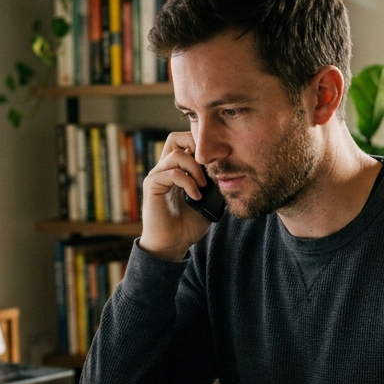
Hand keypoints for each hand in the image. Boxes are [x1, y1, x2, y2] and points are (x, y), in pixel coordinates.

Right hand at [139, 132, 214, 260]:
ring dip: (195, 169)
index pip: (185, 142)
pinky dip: (188, 182)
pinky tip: (196, 196)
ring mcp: (157, 175)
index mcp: (177, 169)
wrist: (172, 245)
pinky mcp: (152, 185)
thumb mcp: (209, 200)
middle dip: (195, 146)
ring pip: (176, 154)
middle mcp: (165, 169)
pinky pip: (172, 173)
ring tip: (204, 186)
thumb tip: (230, 169)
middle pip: (175, 138)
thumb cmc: (188, 225)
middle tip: (208, 166)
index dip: (200, 144)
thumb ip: (214, 184)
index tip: (216, 160)